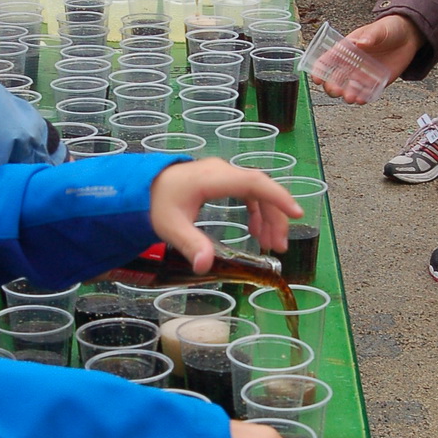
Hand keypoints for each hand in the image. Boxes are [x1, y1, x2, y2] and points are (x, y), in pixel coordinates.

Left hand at [149, 159, 302, 270]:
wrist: (142, 187)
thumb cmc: (157, 203)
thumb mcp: (171, 226)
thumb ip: (190, 244)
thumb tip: (205, 266)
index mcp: (213, 178)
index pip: (253, 183)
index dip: (277, 197)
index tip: (296, 213)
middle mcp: (222, 171)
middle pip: (260, 189)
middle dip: (275, 216)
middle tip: (280, 246)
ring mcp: (223, 174)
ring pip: (257, 192)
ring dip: (268, 216)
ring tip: (272, 244)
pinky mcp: (222, 180)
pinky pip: (248, 193)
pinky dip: (257, 211)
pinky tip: (257, 232)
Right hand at [316, 15, 423, 100]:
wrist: (407, 37)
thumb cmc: (388, 29)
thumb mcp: (378, 29)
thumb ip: (370, 35)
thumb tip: (362, 42)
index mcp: (346, 49)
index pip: (327, 60)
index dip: (319, 69)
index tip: (316, 78)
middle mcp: (351, 64)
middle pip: (335, 79)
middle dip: (332, 86)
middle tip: (336, 90)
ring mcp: (362, 74)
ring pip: (349, 88)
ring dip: (347, 94)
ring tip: (350, 97)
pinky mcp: (375, 82)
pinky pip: (365, 93)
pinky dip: (362, 98)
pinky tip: (362, 99)